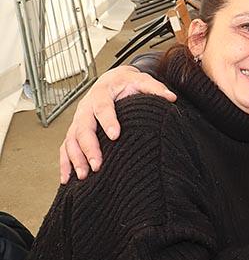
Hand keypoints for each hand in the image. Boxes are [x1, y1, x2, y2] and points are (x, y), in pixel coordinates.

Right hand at [60, 66, 175, 183]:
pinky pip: (66, 147)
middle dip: (89, 147)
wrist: (112, 80)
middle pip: (83, 128)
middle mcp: (86, 107)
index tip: (115, 135)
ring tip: (85, 175)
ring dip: (76, 158)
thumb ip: (155, 88)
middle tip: (97, 165)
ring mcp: (78, 120)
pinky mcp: (75, 130)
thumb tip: (172, 97)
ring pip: (71, 140)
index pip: (103, 107)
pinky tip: (68, 179)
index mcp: (102, 94)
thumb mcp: (141, 80)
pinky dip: (65, 163)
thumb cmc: (127, 82)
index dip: (108, 121)